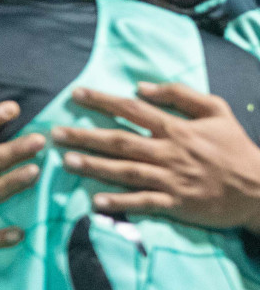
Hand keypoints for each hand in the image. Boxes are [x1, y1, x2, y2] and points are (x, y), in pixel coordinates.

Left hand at [54, 83, 259, 233]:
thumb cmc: (235, 147)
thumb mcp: (216, 110)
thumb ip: (179, 95)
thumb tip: (140, 85)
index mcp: (177, 128)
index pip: (132, 109)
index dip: (102, 101)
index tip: (75, 94)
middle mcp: (169, 152)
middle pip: (120, 141)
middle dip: (85, 136)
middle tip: (54, 133)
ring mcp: (171, 179)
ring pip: (125, 171)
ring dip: (94, 166)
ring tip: (66, 161)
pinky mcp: (176, 203)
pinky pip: (143, 203)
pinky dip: (120, 203)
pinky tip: (95, 202)